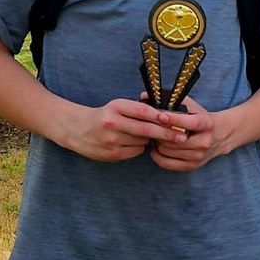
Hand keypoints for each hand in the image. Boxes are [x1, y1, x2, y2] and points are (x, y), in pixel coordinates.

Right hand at [58, 97, 179, 161]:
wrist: (77, 129)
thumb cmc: (104, 115)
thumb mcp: (118, 106)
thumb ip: (139, 109)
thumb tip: (167, 115)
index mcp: (116, 107)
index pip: (143, 111)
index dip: (162, 116)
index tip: (177, 120)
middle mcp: (113, 123)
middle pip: (146, 130)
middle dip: (167, 134)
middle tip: (182, 137)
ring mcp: (111, 140)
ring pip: (143, 142)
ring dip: (149, 140)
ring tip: (143, 134)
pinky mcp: (112, 154)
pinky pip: (136, 152)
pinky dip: (139, 148)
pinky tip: (131, 142)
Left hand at [147, 96, 230, 172]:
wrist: (222, 135)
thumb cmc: (202, 118)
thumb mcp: (193, 107)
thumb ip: (171, 100)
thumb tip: (144, 96)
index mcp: (206, 124)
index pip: (190, 123)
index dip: (174, 120)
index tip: (160, 116)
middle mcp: (204, 142)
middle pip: (172, 139)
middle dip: (160, 132)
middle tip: (155, 127)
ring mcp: (198, 156)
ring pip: (166, 150)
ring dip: (158, 143)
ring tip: (157, 136)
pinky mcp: (192, 166)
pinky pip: (166, 163)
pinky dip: (157, 155)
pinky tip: (157, 148)